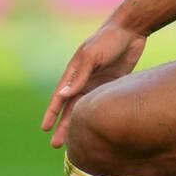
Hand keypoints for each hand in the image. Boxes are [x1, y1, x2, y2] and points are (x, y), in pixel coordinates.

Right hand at [41, 20, 146, 148]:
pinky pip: (102, 103)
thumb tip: (62, 96)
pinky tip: (97, 129)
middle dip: (64, 126)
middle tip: (56, 145)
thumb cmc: (108, 40)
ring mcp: (98, 83)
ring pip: (86, 109)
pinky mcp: (113, 85)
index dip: (52, 114)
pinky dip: (98, 116)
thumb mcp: (92, 57)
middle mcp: (84, 80)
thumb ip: (79, 76)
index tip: (44, 129)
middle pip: (71, 108)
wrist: (131, 30)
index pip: (60, 98)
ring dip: (80, 124)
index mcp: (74, 73)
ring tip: (77, 142)